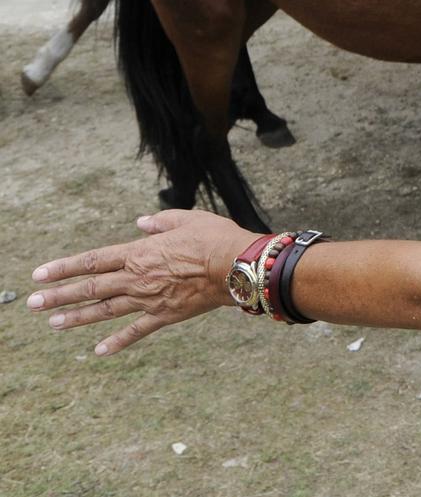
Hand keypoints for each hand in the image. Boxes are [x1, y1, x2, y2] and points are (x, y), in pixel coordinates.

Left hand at [28, 209, 252, 354]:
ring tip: (53, 324)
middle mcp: (137, 277)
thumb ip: (160, 222)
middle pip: (90, 288)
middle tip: (32, 304)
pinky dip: (117, 342)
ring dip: (77, 317)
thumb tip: (140, 224)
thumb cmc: (215, 237)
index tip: (39, 275)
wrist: (238, 266)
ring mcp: (149, 299)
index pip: (93, 260)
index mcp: (140, 252)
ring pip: (105, 310)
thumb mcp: (188, 219)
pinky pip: (136, 331)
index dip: (64, 267)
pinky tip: (99, 352)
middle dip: (59, 296)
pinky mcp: (165, 315)